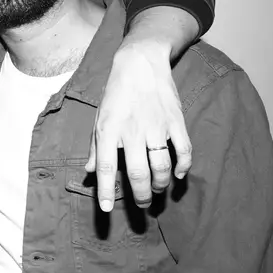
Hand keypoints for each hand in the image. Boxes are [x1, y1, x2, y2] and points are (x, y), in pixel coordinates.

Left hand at [86, 40, 190, 211]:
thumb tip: (88, 171)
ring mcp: (156, 126)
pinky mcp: (176, 121)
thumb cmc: (116, 93)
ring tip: (157, 190)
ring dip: (160, 185)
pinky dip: (183, 167)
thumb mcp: (99, 117)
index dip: (106, 190)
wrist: (140, 63)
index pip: (106, 167)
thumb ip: (95, 146)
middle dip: (140, 195)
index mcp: (109, 130)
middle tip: (141, 205)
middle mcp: (132, 130)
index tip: (107, 209)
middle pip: (138, 173)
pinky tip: (178, 175)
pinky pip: (183, 150)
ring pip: (162, 166)